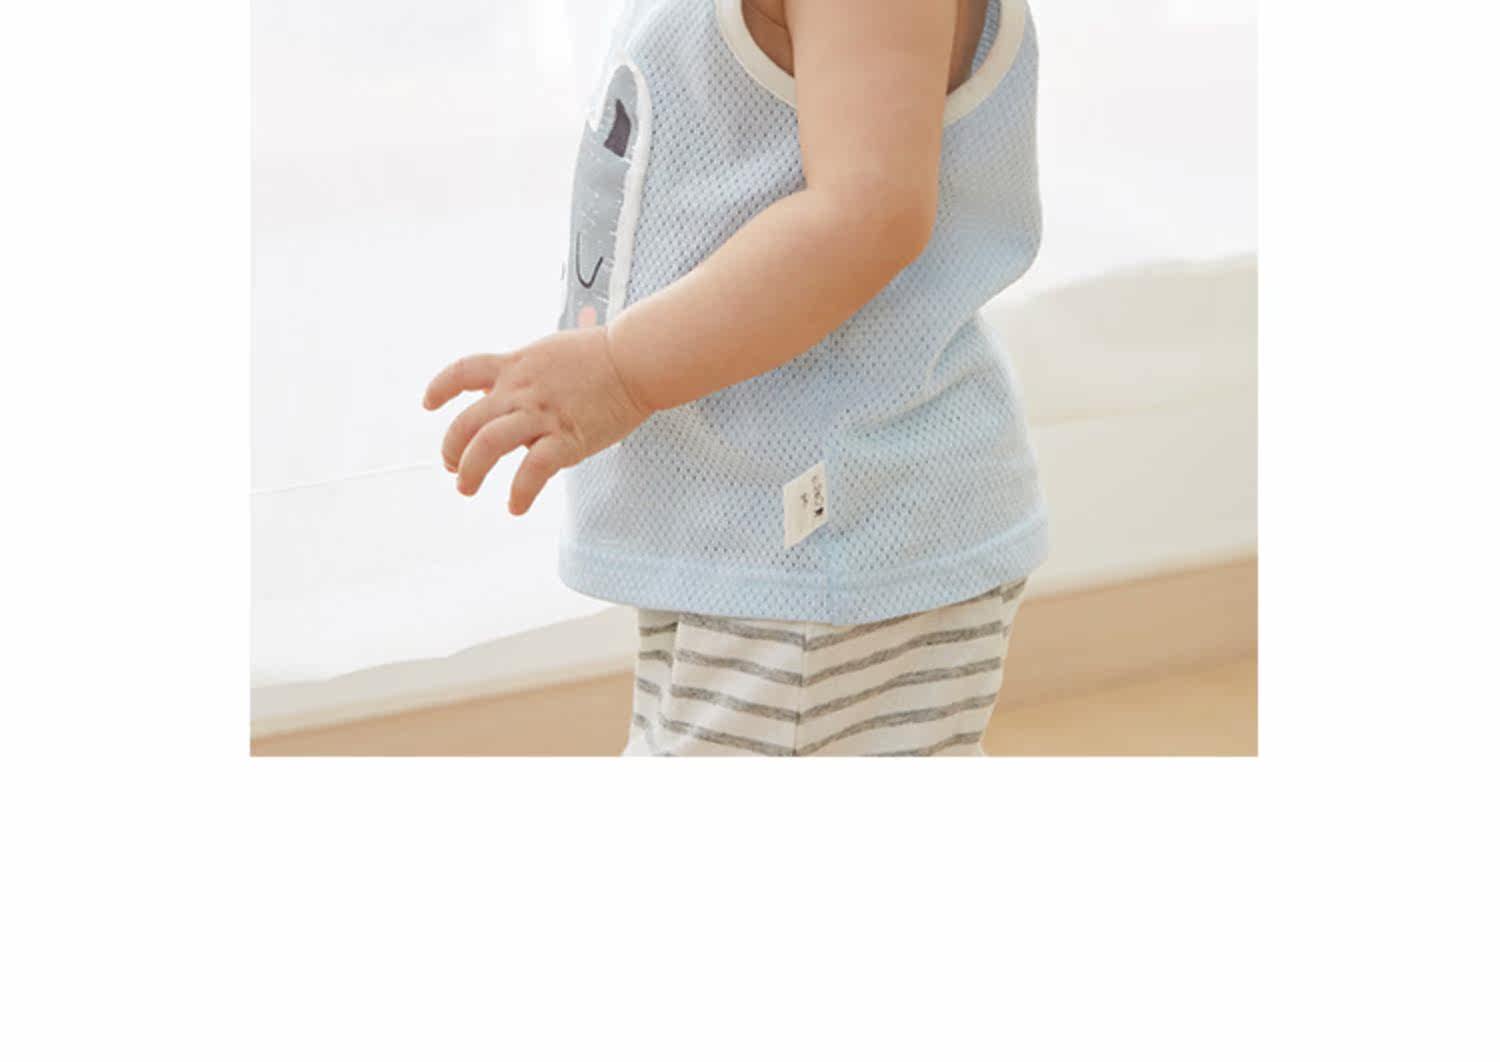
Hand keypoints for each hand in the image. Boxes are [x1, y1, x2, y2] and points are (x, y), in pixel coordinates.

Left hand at [423, 326, 652, 514]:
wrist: (635, 360)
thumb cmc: (601, 356)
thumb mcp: (550, 352)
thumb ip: (527, 371)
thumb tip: (513, 387)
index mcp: (516, 365)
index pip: (464, 371)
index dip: (440, 388)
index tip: (429, 404)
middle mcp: (521, 390)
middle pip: (468, 421)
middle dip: (451, 448)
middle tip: (451, 466)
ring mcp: (542, 414)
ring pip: (488, 444)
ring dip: (471, 470)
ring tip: (467, 487)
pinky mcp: (567, 438)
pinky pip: (533, 470)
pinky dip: (520, 492)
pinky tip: (515, 506)